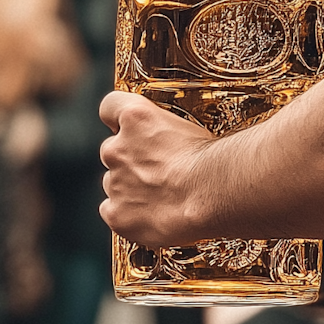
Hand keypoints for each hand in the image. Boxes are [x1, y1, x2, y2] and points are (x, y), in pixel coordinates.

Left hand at [99, 92, 210, 245]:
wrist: (213, 193)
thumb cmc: (212, 161)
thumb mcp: (193, 129)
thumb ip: (168, 132)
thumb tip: (173, 141)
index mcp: (136, 118)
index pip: (111, 106)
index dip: (118, 118)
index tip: (127, 127)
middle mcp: (117, 148)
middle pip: (113, 150)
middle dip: (131, 160)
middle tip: (159, 171)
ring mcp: (114, 183)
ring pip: (115, 184)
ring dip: (131, 189)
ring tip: (164, 198)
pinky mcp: (116, 214)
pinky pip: (114, 212)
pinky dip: (129, 216)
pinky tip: (154, 216)